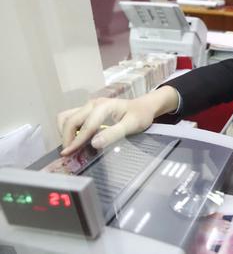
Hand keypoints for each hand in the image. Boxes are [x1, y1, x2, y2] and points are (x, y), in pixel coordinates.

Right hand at [58, 86, 179, 155]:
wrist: (143, 107)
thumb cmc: (140, 115)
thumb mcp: (132, 125)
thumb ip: (114, 133)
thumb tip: (94, 143)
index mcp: (104, 106)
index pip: (86, 125)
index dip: (76, 141)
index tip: (69, 154)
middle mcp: (93, 104)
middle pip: (70, 120)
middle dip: (67, 137)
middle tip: (69, 154)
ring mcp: (89, 106)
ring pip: (67, 117)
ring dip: (65, 132)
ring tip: (72, 147)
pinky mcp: (87, 110)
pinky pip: (70, 117)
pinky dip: (68, 128)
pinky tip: (76, 139)